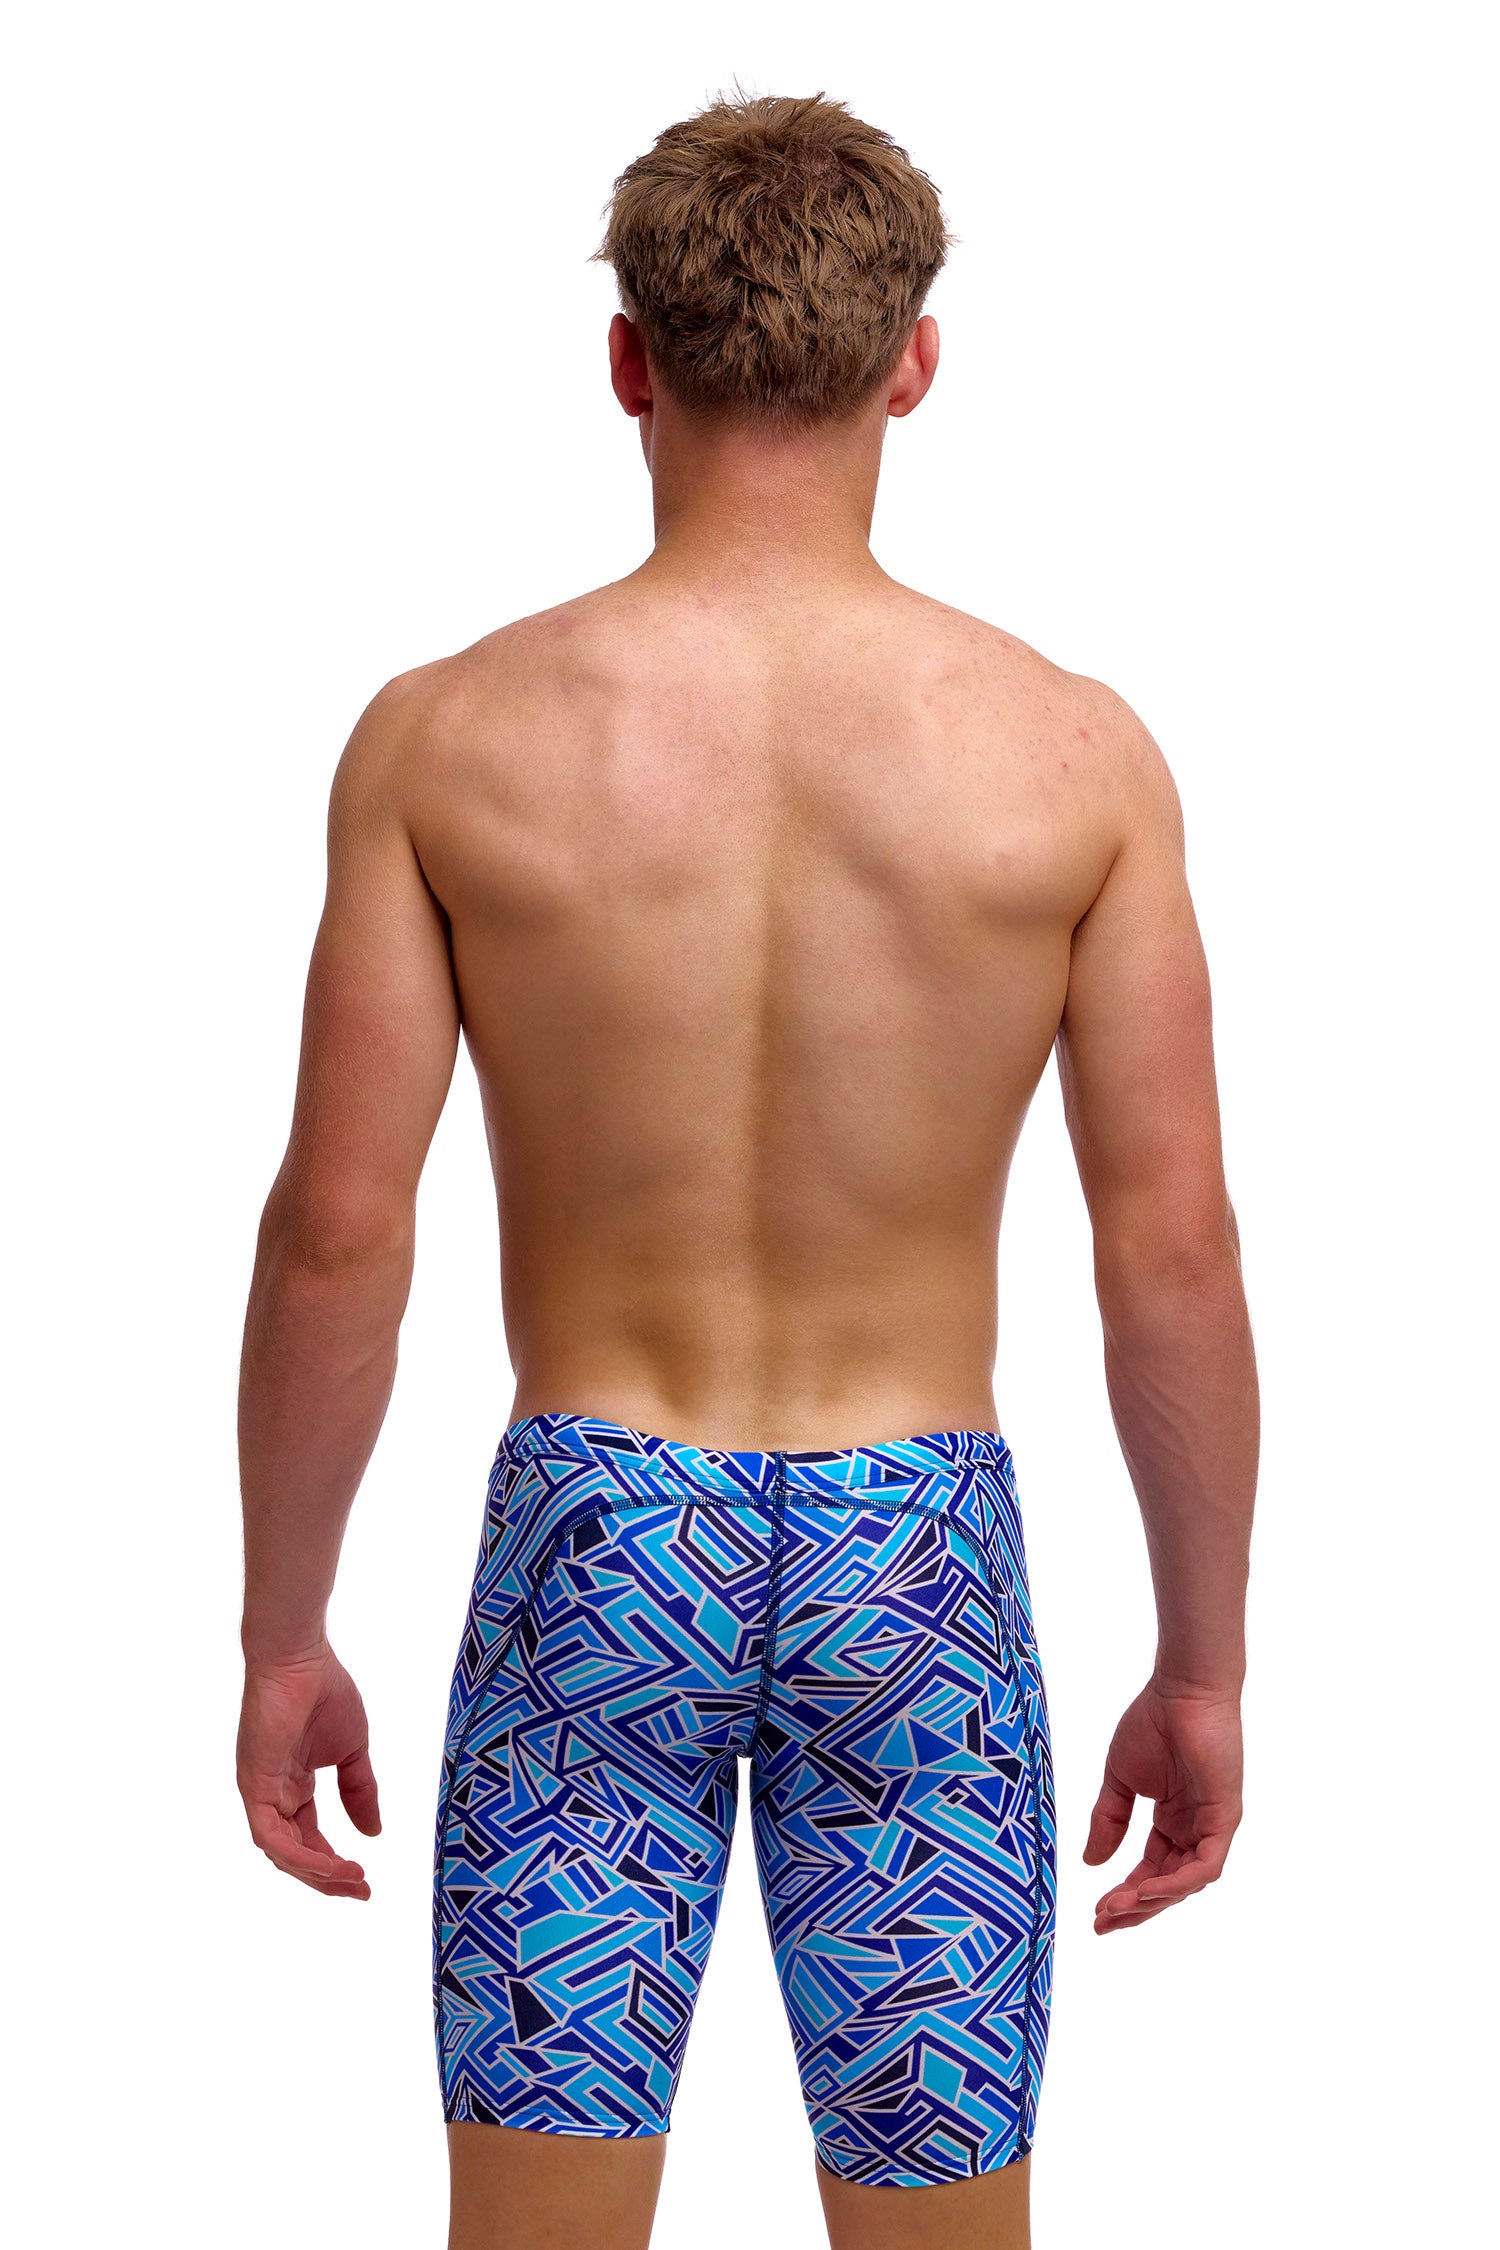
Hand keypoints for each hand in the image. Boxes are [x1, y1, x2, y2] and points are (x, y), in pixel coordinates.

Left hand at [237, 1646, 380, 1898]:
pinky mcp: (253, 1785)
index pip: (309, 1838)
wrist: (301, 1658)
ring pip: (281, 1852)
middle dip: (328, 1878)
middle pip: (294, 1853)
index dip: (335, 1863)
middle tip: (361, 1891)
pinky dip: (299, 1856)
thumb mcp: (352, 1751)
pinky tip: (328, 1864)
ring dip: (316, 1872)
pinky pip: (270, 1836)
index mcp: (291, 1785)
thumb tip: (374, 1833)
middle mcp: (272, 1794)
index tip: (367, 1879)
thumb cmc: (324, 1691)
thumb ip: (360, 1790)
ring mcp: (259, 1791)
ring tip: (352, 1880)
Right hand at [1084, 1680, 1241, 1932]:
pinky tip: (1147, 1890)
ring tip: (1116, 1909)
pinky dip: (1177, 1883)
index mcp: (1173, 1820)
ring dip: (1151, 1900)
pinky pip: (1205, 1866)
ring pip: (1186, 1882)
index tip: (1095, 1911)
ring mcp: (1211, 1826)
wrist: (1180, 1690)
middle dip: (1135, 1908)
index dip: (1124, 1893)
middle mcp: (1194, 1829)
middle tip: (1102, 1922)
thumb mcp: (1119, 1779)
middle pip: (1167, 1884)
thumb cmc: (1153, 1723)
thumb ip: (1108, 1820)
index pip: (1151, 1869)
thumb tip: (1091, 1864)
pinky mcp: (1224, 1819)